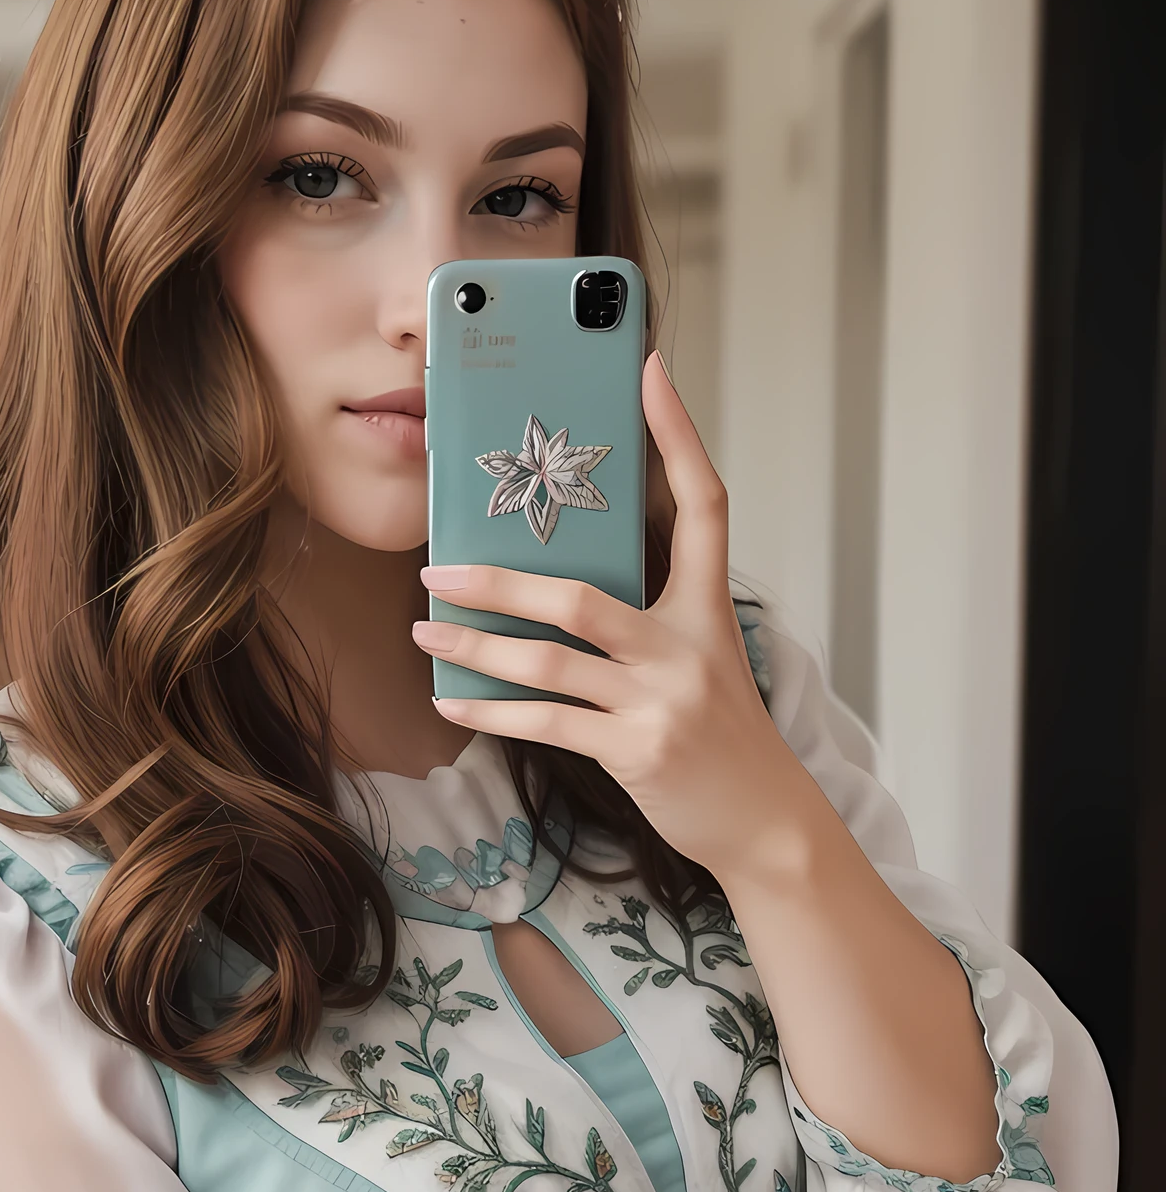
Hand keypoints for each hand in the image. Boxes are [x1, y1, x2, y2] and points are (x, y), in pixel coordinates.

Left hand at [414, 353, 817, 887]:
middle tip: (434, 566)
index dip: (679, 433)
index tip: (650, 370)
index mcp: (709, 607)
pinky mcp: (637, 751)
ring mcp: (661, 700)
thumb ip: (649, 615)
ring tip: (424, 630)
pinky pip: (546, 723)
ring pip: (547, 662)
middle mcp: (687, 646)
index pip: (704, 503)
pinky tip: (451, 699)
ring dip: (473, 648)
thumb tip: (562, 579)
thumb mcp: (704, 658)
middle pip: (579, 595)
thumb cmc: (723, 734)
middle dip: (496, 580)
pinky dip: (490, 712)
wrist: (767, 821)